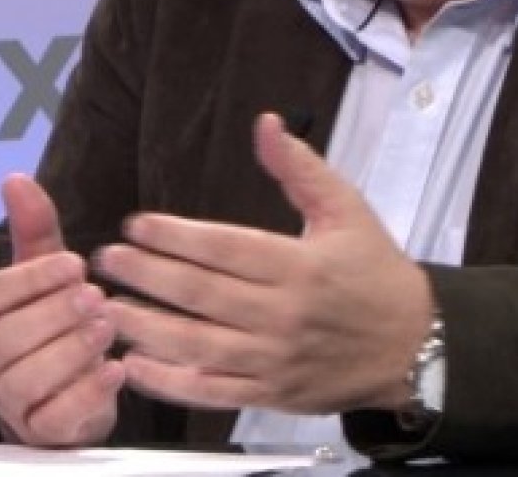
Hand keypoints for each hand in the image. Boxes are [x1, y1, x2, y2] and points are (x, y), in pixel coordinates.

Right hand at [0, 174, 125, 444]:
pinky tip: (116, 369)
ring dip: (70, 350)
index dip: (31, 280)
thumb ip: (33, 229)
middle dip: (53, 315)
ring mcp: (5, 402)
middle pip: (6, 340)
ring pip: (27, 380)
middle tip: (96, 295)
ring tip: (107, 325)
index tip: (75, 263)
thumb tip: (14, 177)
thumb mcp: (44, 272)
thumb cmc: (49, 322)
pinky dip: (86, 393)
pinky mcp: (38, 433)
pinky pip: (54, 418)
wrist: (65, 389)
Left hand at [95, 112, 434, 413]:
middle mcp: (283, 315)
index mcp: (300, 266)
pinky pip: (212, 393)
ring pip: (198, 346)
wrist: (414, 345)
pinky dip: (170, 383)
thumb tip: (265, 123)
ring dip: (146, 328)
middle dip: (147, 276)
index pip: (225, 248)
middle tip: (103, 260)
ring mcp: (275, 361)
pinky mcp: (271, 395)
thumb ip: (300, 169)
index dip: (175, 236)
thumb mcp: (347, 209)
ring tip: (106, 308)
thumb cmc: (375, 271)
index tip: (135, 225)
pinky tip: (134, 365)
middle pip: (202, 295)